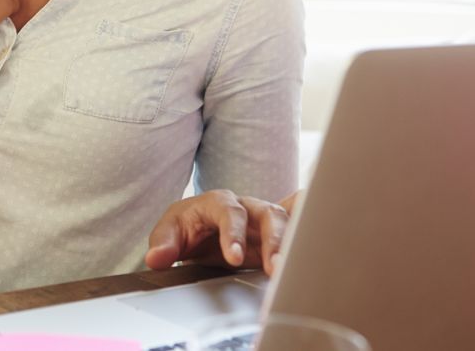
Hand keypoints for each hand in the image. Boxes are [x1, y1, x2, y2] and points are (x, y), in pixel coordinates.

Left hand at [144, 189, 300, 275]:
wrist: (199, 228)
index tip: (233, 258)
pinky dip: (310, 231)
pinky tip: (319, 246)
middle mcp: (247, 207)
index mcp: (219, 202)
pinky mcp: (277, 234)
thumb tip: (155, 259)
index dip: (233, 234)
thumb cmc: (187, 226)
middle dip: (273, 240)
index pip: (229, 212)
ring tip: (288, 272)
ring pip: (286, 223)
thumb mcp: (169, 233)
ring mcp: (265, 219)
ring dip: (290, 246)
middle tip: (274, 268)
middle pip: (267, 214)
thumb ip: (163, 245)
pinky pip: (300, 225)